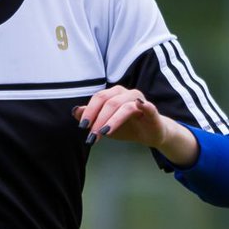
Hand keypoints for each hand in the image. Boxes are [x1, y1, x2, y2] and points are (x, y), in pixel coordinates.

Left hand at [73, 87, 198, 165]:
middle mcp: (126, 94)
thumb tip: (75, 111)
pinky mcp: (152, 110)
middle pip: (108, 101)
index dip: (89, 111)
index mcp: (114, 94)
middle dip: (98, 119)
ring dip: (112, 121)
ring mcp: (140, 100)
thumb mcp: (105, 124)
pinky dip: (144, 105)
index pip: (98, 99)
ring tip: (104, 133)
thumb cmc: (126, 127)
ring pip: (123, 106)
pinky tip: (139, 106)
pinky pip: (148, 106)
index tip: (82, 126)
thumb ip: (90, 117)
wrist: (149, 134)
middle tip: (92, 135)